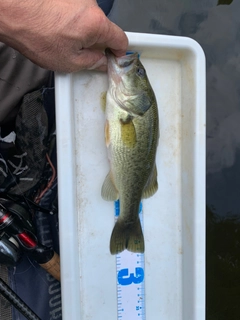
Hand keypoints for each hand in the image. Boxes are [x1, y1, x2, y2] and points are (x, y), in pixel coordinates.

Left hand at [0, 0, 127, 71]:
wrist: (11, 11)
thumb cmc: (36, 36)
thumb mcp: (69, 62)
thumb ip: (92, 63)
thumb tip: (101, 61)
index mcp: (96, 24)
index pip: (121, 38)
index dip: (120, 51)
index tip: (115, 58)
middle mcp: (91, 5)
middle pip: (104, 27)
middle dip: (97, 42)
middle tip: (82, 54)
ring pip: (89, 19)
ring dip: (82, 30)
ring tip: (62, 39)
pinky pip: (77, 10)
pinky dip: (72, 20)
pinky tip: (56, 28)